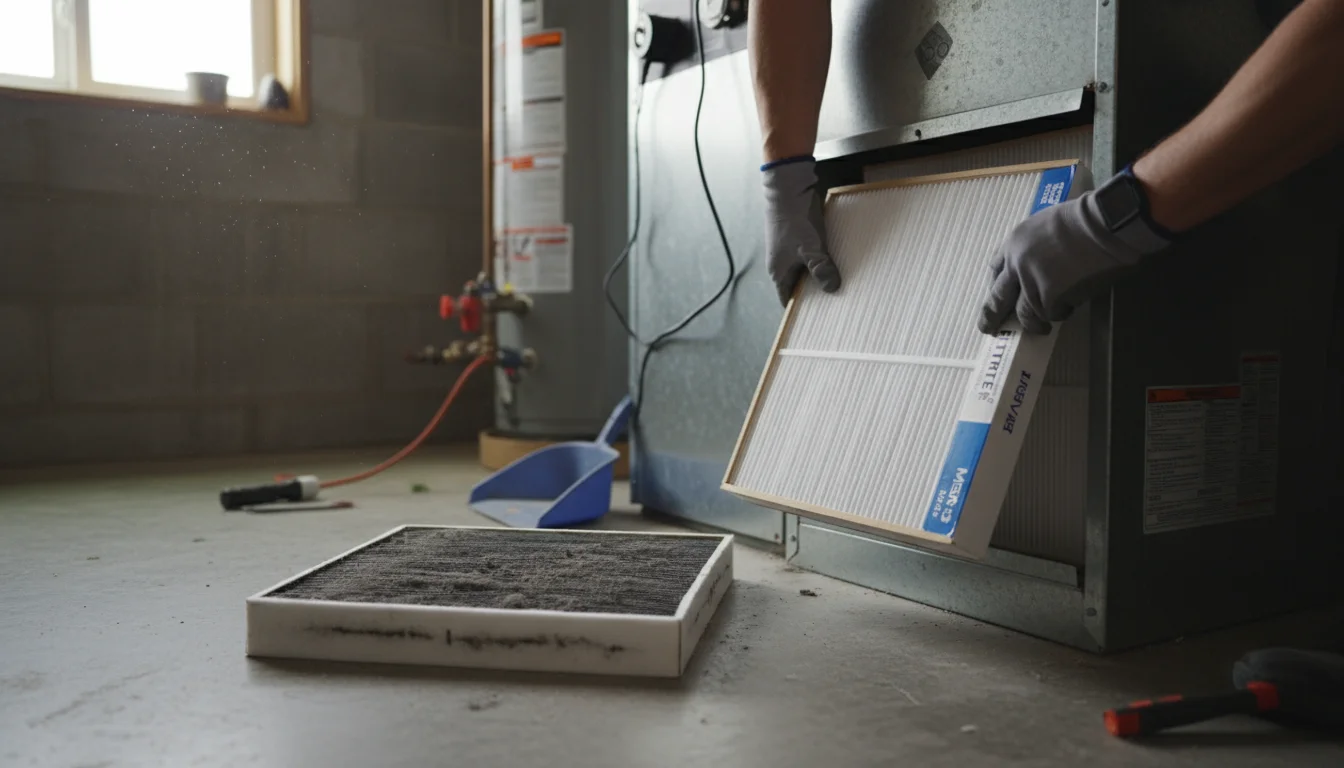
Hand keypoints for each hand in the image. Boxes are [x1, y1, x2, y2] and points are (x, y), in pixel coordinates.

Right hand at [763, 159, 840, 305]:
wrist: (789, 187)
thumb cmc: (794, 219)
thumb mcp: (811, 248)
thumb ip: (821, 270)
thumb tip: (832, 288)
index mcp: (779, 272)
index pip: (788, 300)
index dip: (802, 310)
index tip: (820, 316)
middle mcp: (782, 264)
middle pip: (800, 286)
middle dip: (817, 292)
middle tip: (838, 300)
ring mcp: (790, 250)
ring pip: (807, 269)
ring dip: (822, 273)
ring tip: (842, 281)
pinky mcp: (799, 238)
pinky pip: (812, 255)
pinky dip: (823, 259)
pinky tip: (837, 260)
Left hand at [978, 185, 1171, 334]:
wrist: (1105, 224)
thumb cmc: (1084, 219)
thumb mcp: (1046, 223)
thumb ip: (1034, 245)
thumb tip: (1035, 263)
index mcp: (1014, 242)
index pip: (995, 268)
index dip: (996, 284)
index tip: (996, 294)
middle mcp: (1016, 264)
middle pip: (997, 298)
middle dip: (991, 317)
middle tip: (988, 329)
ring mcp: (1032, 282)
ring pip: (1025, 313)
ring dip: (1034, 322)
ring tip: (1042, 328)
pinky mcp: (1050, 297)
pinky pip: (1052, 313)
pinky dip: (1061, 313)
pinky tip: (1071, 306)